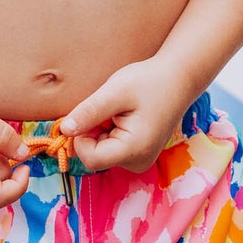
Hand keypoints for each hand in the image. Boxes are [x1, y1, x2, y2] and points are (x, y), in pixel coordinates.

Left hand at [60, 61, 193, 173]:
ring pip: (100, 153)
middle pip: (94, 157)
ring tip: (119, 111)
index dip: (81, 137)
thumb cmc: (149, 81)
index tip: (90, 113)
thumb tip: (64, 130)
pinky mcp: (138, 155)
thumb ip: (89, 112)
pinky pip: (110, 149)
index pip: (90, 158)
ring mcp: (140, 161)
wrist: (178, 79)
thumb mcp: (115, 92)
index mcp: (134, 150)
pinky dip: (108, 133)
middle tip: (108, 109)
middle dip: (92, 133)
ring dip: (100, 132)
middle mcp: (138, 162)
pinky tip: (123, 117)